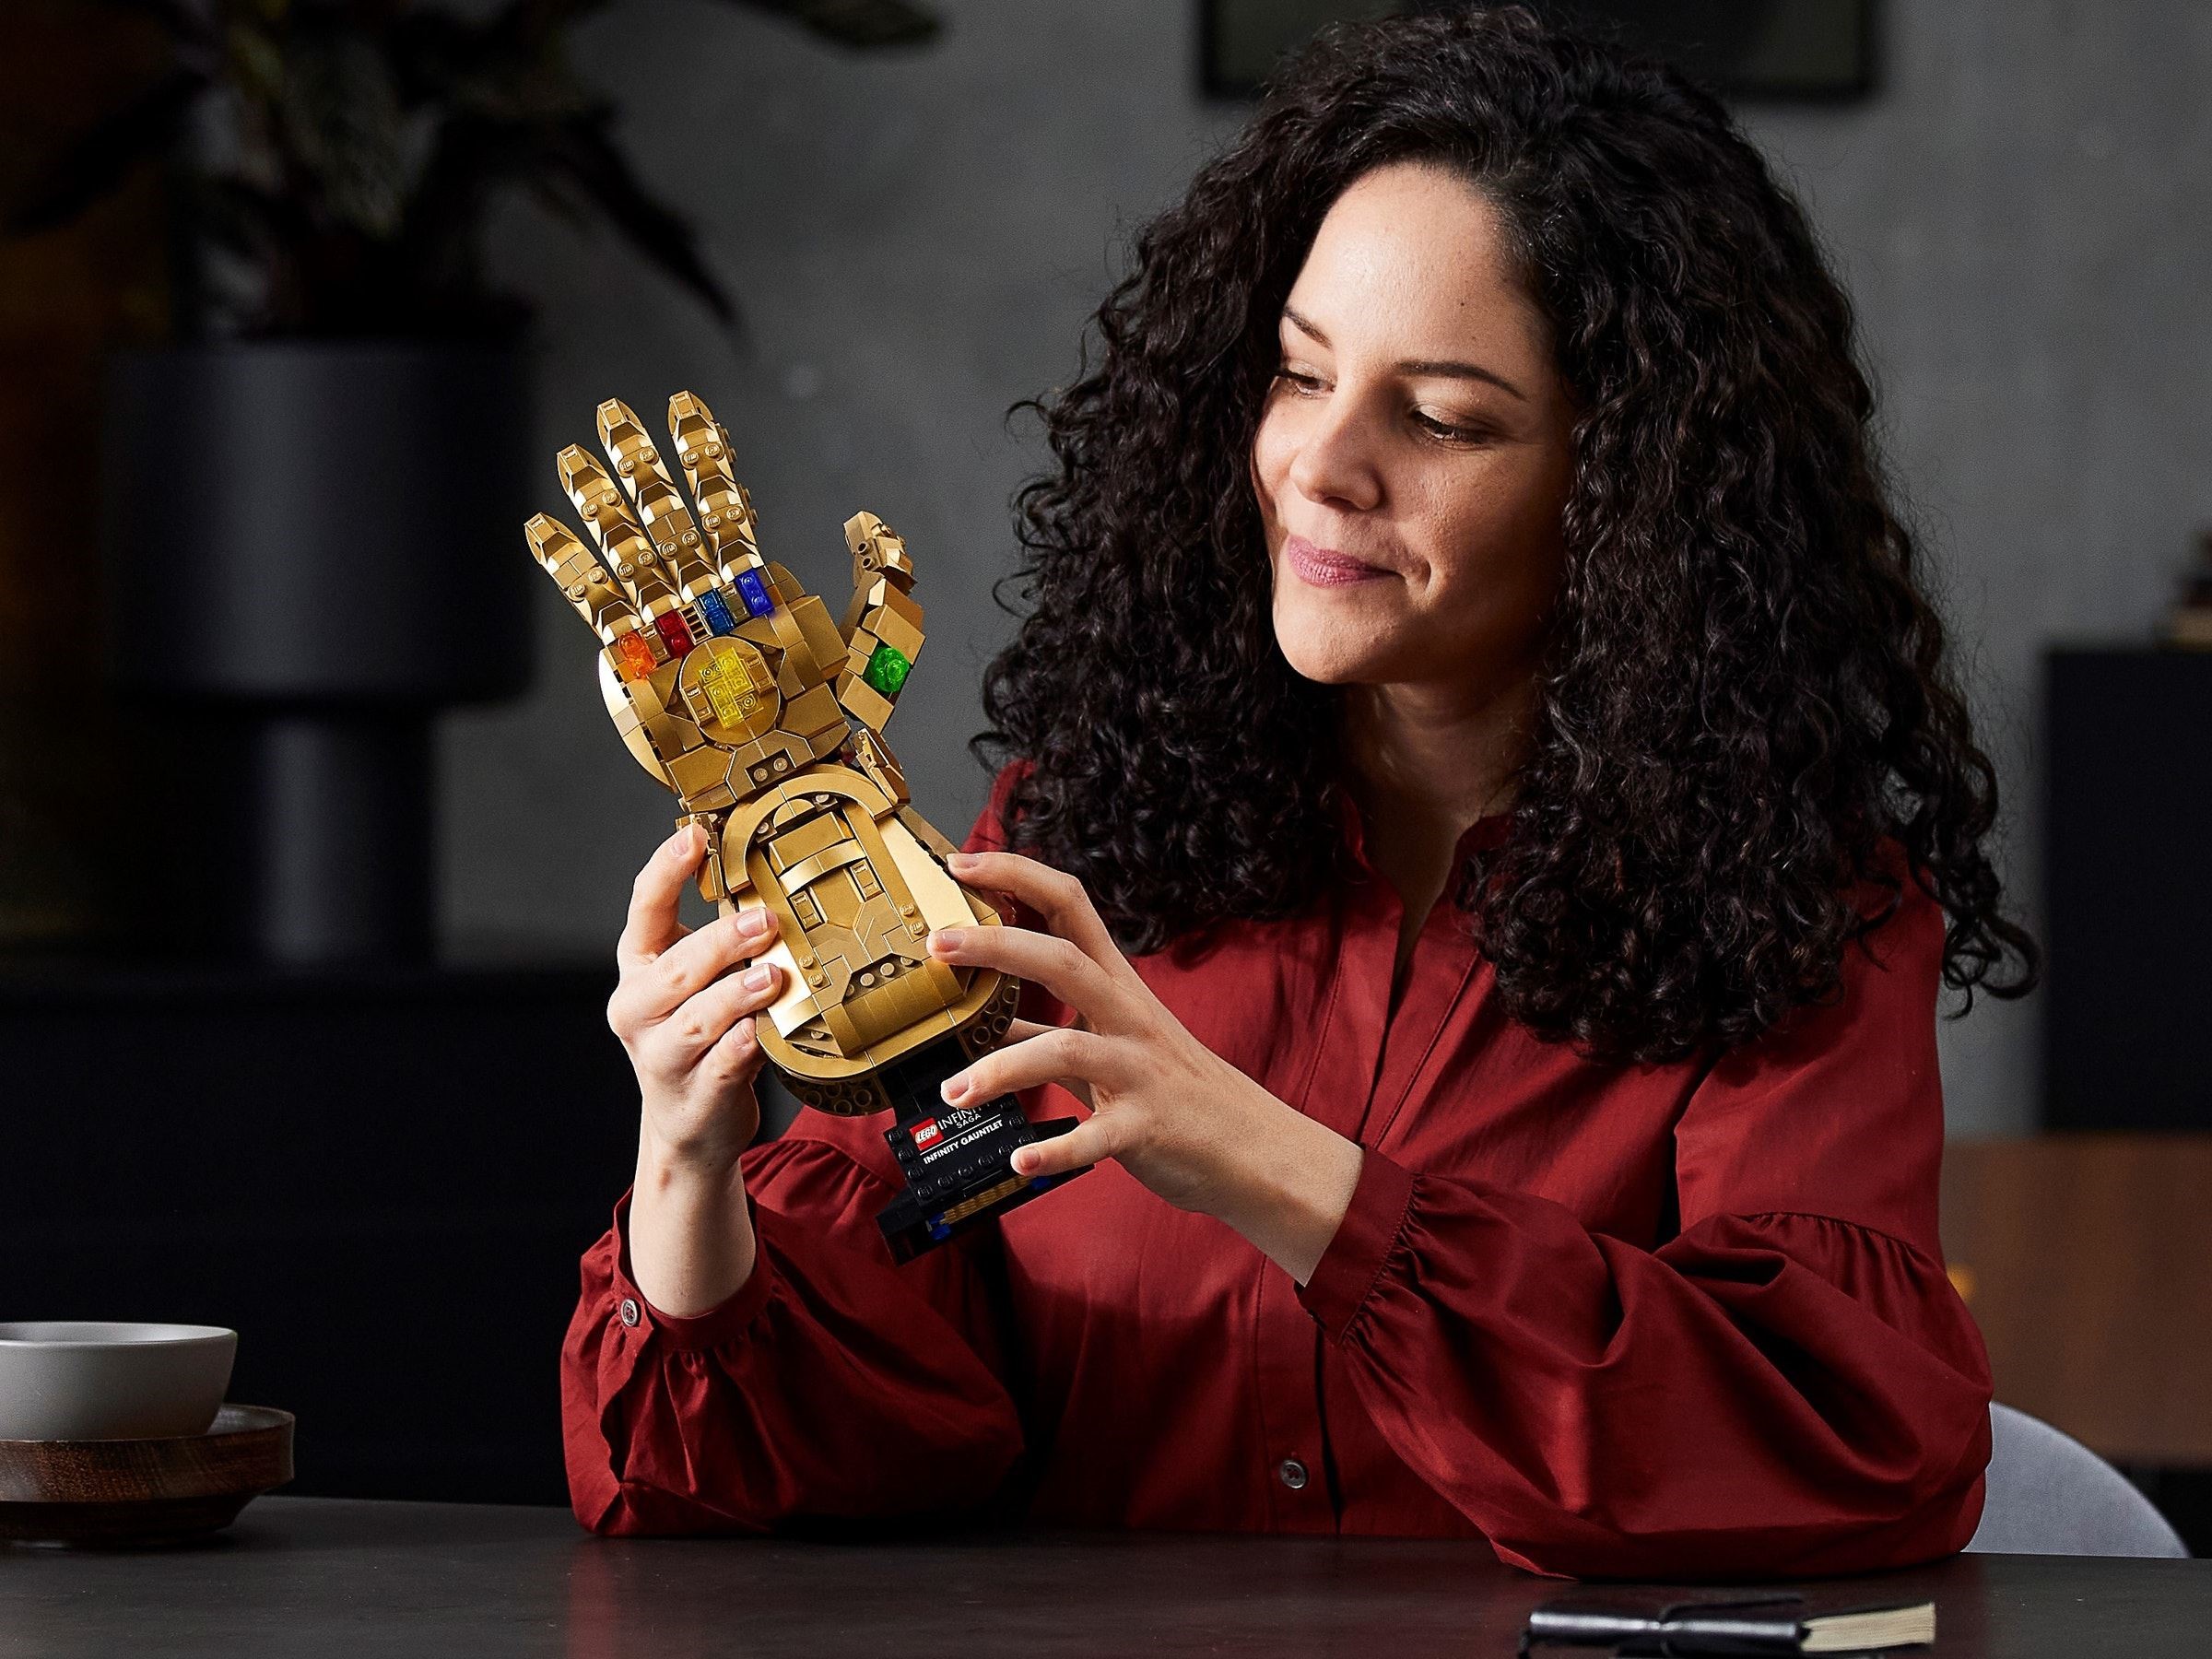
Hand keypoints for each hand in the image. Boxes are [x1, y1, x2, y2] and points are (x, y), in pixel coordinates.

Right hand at [610, 823, 785, 1176]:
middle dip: (721, 942)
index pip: (645, 908)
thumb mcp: (700, 981)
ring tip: (772, 978)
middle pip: (675, 969)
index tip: (696, 835)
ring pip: (697, 1019)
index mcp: (640, 966)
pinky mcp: (695, 1095)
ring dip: (736, 995)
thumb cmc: (700, 1036)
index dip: (667, 869)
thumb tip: (772, 882)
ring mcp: (663, 1056)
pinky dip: (743, 1045)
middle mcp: (639, 1008)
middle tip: (766, 922)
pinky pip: (721, 1064)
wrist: (689, 1125)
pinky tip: (765, 1030)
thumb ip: (722, 939)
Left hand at [927, 851, 1365, 1283]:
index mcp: (1117, 984)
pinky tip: (1020, 1161)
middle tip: (938, 945)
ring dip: (1003, 1066)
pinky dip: (1057, 1150)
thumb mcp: (1107, 1045)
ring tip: (954, 1089)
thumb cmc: (1171, 1091)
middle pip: (1063, 960)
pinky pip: (1097, 1136)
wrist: (1250, 1147)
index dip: (1016, 875)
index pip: (1069, 904)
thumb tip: (975, 1014)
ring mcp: (1139, 1069)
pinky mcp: (1146, 1126)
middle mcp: (1128, 1016)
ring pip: (1068, 1049)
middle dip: (997, 945)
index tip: (961, 864)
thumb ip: (1043, 1027)